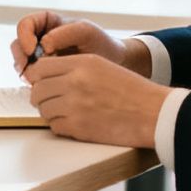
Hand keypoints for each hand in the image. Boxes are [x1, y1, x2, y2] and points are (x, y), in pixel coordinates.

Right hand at [10, 12, 130, 74]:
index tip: (32, 49)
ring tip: (36, 79)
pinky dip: (34, 81)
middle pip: (18, 44)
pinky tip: (43, 85)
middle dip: (20, 57)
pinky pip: (32, 76)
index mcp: (47, 22)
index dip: (24, 37)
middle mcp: (40, 38)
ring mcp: (41, 56)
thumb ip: (63, 34)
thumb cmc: (100, 42)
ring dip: (25, 71)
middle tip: (27, 69)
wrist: (113, 63)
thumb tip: (43, 45)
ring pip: (21, 62)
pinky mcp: (46, 73)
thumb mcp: (85, 32)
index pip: (25, 25)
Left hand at [23, 52, 168, 148]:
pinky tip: (76, 123)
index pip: (40, 68)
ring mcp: (74, 105)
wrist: (153, 113)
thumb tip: (46, 76)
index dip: (38, 77)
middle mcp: (74, 82)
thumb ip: (74, 68)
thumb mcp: (102, 66)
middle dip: (42, 97)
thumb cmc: (132, 91)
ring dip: (51, 112)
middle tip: (54, 101)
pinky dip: (61, 126)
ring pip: (43, 109)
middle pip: (37, 90)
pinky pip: (54, 126)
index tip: (44, 83)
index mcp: (81, 63)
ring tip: (68, 113)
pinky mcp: (78, 127)